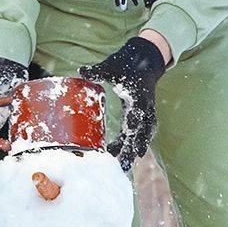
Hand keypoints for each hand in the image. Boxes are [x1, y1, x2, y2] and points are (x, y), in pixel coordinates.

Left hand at [78, 36, 167, 172]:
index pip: (138, 107)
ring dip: (135, 148)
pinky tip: (124, 155)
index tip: (130, 128)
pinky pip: (140, 132)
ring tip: (125, 165)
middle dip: (136, 145)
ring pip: (143, 134)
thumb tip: (81, 71)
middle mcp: (146, 105)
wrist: (144, 61)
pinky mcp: (143, 115)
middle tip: (127, 161)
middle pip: (143, 128)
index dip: (135, 118)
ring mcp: (146, 111)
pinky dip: (133, 144)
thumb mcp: (111, 66)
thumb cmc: (126, 64)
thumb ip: (97, 71)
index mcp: (139, 92)